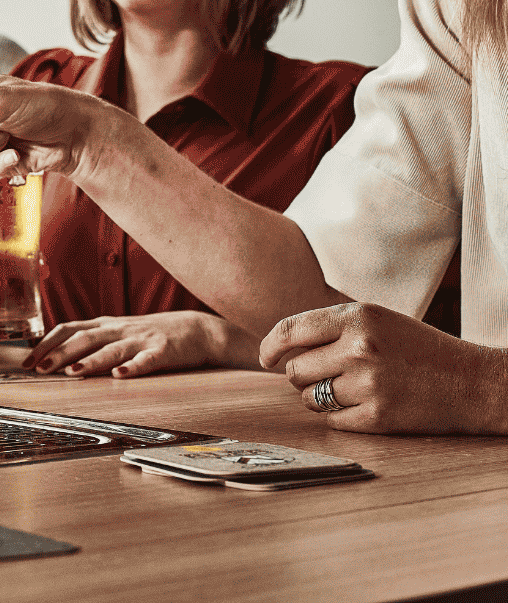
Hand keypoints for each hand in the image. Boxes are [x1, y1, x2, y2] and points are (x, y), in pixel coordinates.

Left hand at [20, 311, 260, 377]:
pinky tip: (121, 376)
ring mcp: (141, 339)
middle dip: (59, 353)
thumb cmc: (150, 334)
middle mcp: (119, 329)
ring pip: (111, 349)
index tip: (27, 361)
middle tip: (40, 369)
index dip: (46, 343)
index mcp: (105, 325)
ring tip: (73, 372)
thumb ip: (91, 341)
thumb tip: (56, 356)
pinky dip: (133, 367)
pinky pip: (146, 360)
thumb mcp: (117, 332)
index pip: (68, 328)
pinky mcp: (163, 351)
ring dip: (91, 360)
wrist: (196, 330)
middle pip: (84, 338)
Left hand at [259, 302, 505, 433]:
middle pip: (295, 370)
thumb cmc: (416, 347)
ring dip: (319, 396)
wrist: (471, 381)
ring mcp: (368, 384)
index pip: (291, 330)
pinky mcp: (377, 417)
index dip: (270, 346)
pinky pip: (332, 420)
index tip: (265, 358)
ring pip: (309, 397)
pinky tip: (364, 405)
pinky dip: (340, 416)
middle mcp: (359, 348)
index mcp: (357, 316)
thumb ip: (330, 327)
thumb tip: (280, 349)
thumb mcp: (375, 319)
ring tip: (349, 388)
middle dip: (302, 375)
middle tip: (326, 374)